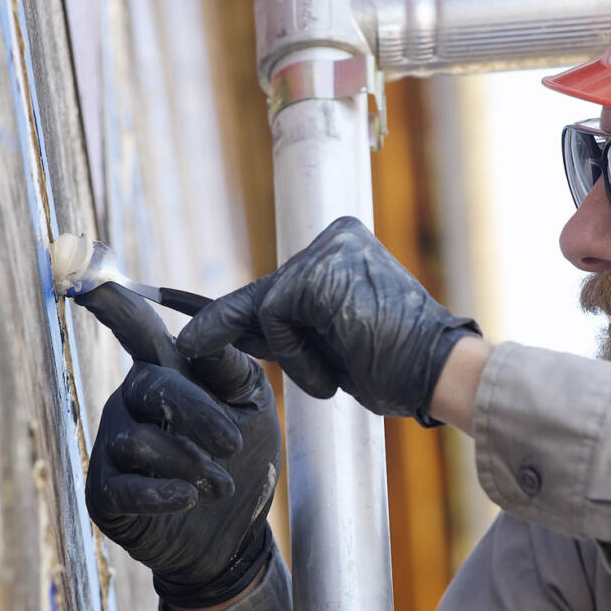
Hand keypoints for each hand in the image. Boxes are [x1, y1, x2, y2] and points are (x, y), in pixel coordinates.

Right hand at [79, 283, 281, 607]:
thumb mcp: (250, 404)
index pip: (135, 328)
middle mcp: (129, 401)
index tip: (90, 282)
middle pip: (149, 385)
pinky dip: (160, 492)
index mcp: (163, 370)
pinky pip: (123, 486)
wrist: (237, 532)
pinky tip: (187, 497)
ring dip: (188, 461)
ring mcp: (112, 447)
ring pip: (138, 439)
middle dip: (197, 413)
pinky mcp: (105, 494)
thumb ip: (229, 367)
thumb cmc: (243, 456)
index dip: (112, 305)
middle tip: (234, 444)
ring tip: (220, 484)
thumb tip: (206, 334)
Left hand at [177, 216, 478, 424]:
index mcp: (342, 248)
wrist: (438, 372)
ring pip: (265, 309)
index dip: (228, 311)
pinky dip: (297, 354)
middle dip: (232, 326)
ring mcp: (326, 251)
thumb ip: (280, 329)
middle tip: (195, 344)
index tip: (171, 308)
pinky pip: (275, 319)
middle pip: (262, 292)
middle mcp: (334, 237)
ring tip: (339, 368)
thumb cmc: (392, 364)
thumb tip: (215, 331)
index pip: (276, 286)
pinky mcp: (316, 273)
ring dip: (294, 355)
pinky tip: (336, 363)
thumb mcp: (325, 343)